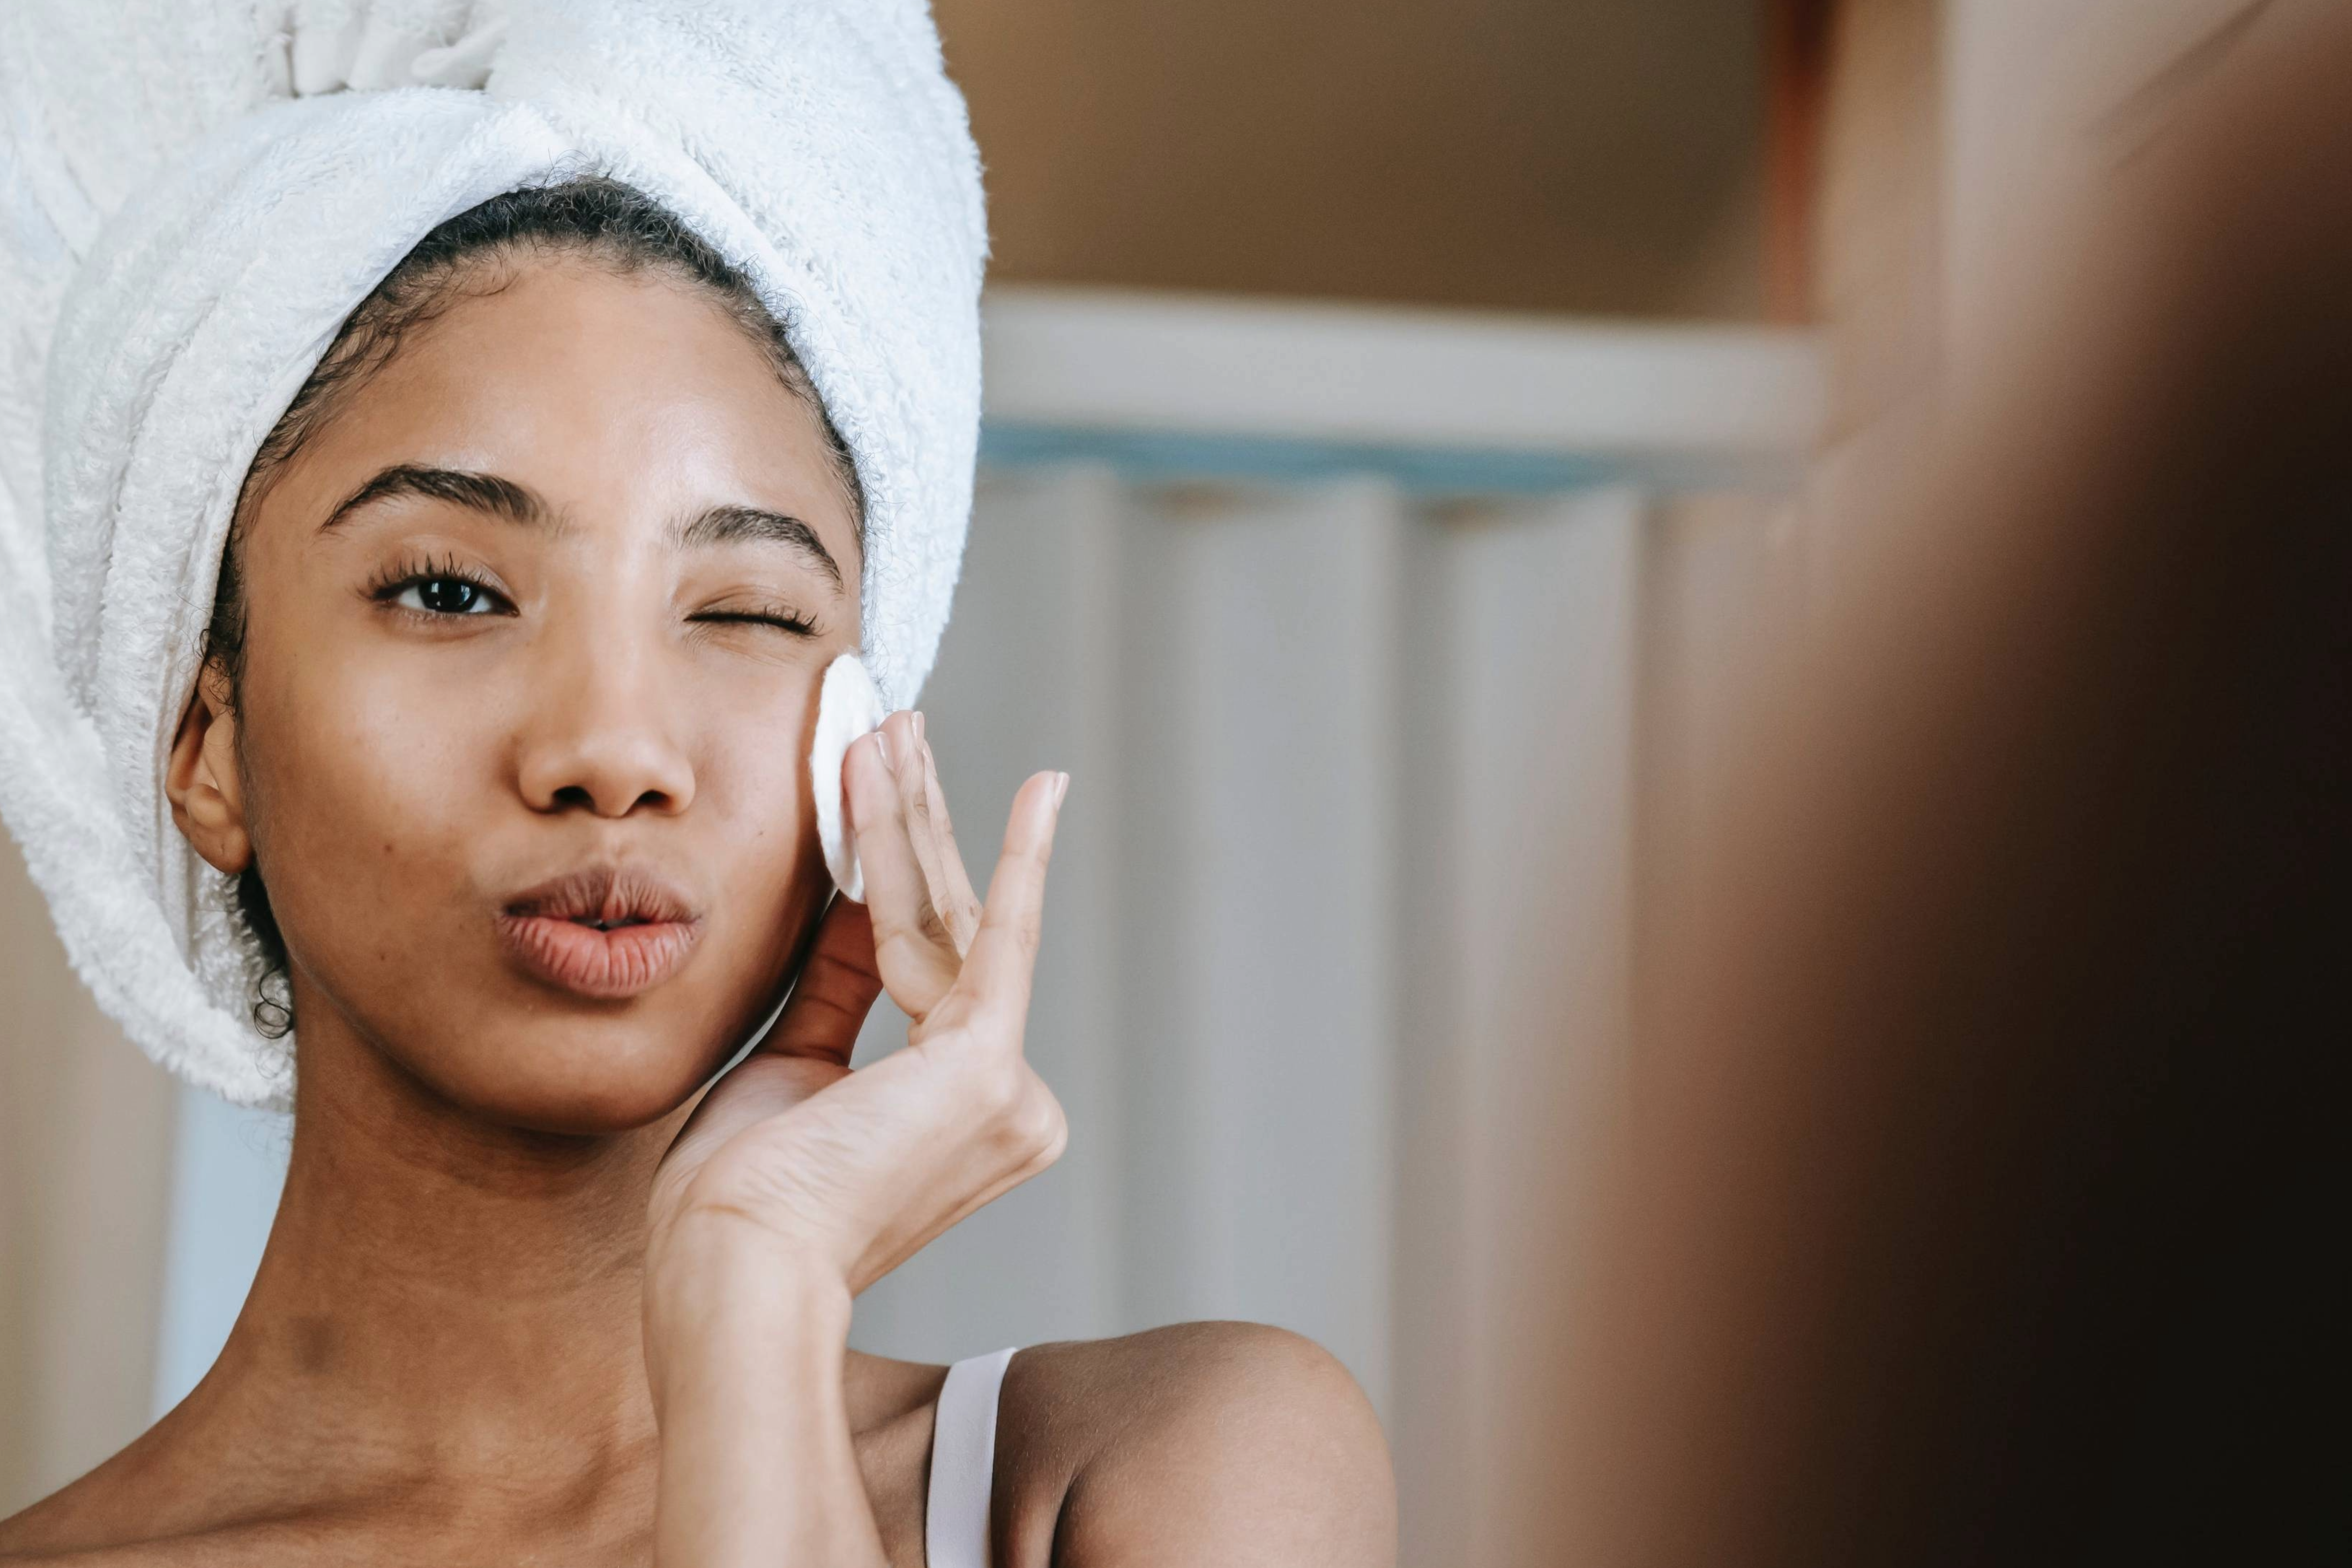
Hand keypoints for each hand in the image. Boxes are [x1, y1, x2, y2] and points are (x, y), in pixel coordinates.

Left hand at [645, 711, 1069, 1303]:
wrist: (732, 1265)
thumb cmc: (741, 1196)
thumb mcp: (791, 1065)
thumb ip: (842, 984)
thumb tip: (866, 898)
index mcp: (962, 1116)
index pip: (930, 967)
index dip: (900, 872)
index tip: (884, 796)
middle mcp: (1011, 1106)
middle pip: (950, 930)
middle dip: (914, 822)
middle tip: (895, 729)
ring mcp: (1009, 1091)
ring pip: (952, 919)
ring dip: (913, 815)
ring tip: (893, 725)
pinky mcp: (989, 1067)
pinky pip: (997, 936)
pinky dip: (1015, 857)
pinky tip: (1042, 792)